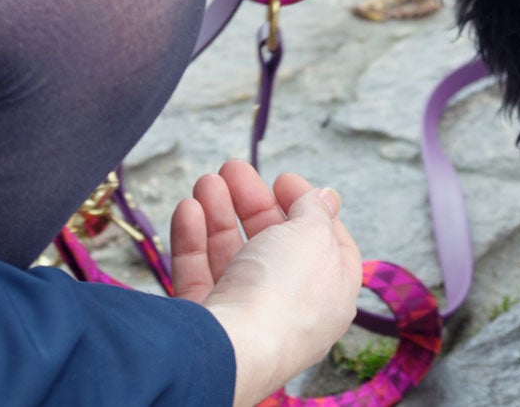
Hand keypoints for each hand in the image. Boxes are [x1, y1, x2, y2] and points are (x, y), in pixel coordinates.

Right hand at [171, 161, 361, 406]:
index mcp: (332, 293)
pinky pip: (200, 275)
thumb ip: (316, 211)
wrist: (231, 349)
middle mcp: (292, 308)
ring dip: (218, 214)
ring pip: (233, 257)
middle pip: (273, 245)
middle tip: (232, 169)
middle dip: (252, 202)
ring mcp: (247, 317)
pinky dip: (193, 240)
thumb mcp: (312, 235)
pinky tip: (187, 209)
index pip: (326, 244)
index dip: (308, 207)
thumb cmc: (283, 293)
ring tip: (206, 181)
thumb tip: (328, 196)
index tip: (283, 180)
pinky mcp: (208, 324)